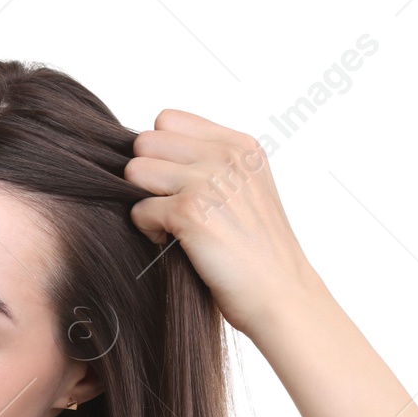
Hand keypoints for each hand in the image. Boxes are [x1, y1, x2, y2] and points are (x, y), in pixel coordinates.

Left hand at [124, 109, 325, 340]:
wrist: (281, 295)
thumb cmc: (258, 253)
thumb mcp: (246, 191)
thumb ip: (209, 165)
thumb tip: (146, 157)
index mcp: (240, 145)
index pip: (167, 120)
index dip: (160, 153)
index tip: (176, 185)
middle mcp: (226, 155)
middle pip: (145, 142)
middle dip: (145, 177)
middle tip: (167, 208)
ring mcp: (209, 181)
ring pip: (135, 171)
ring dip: (144, 201)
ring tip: (168, 226)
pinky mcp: (190, 212)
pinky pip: (138, 210)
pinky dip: (147, 231)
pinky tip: (173, 245)